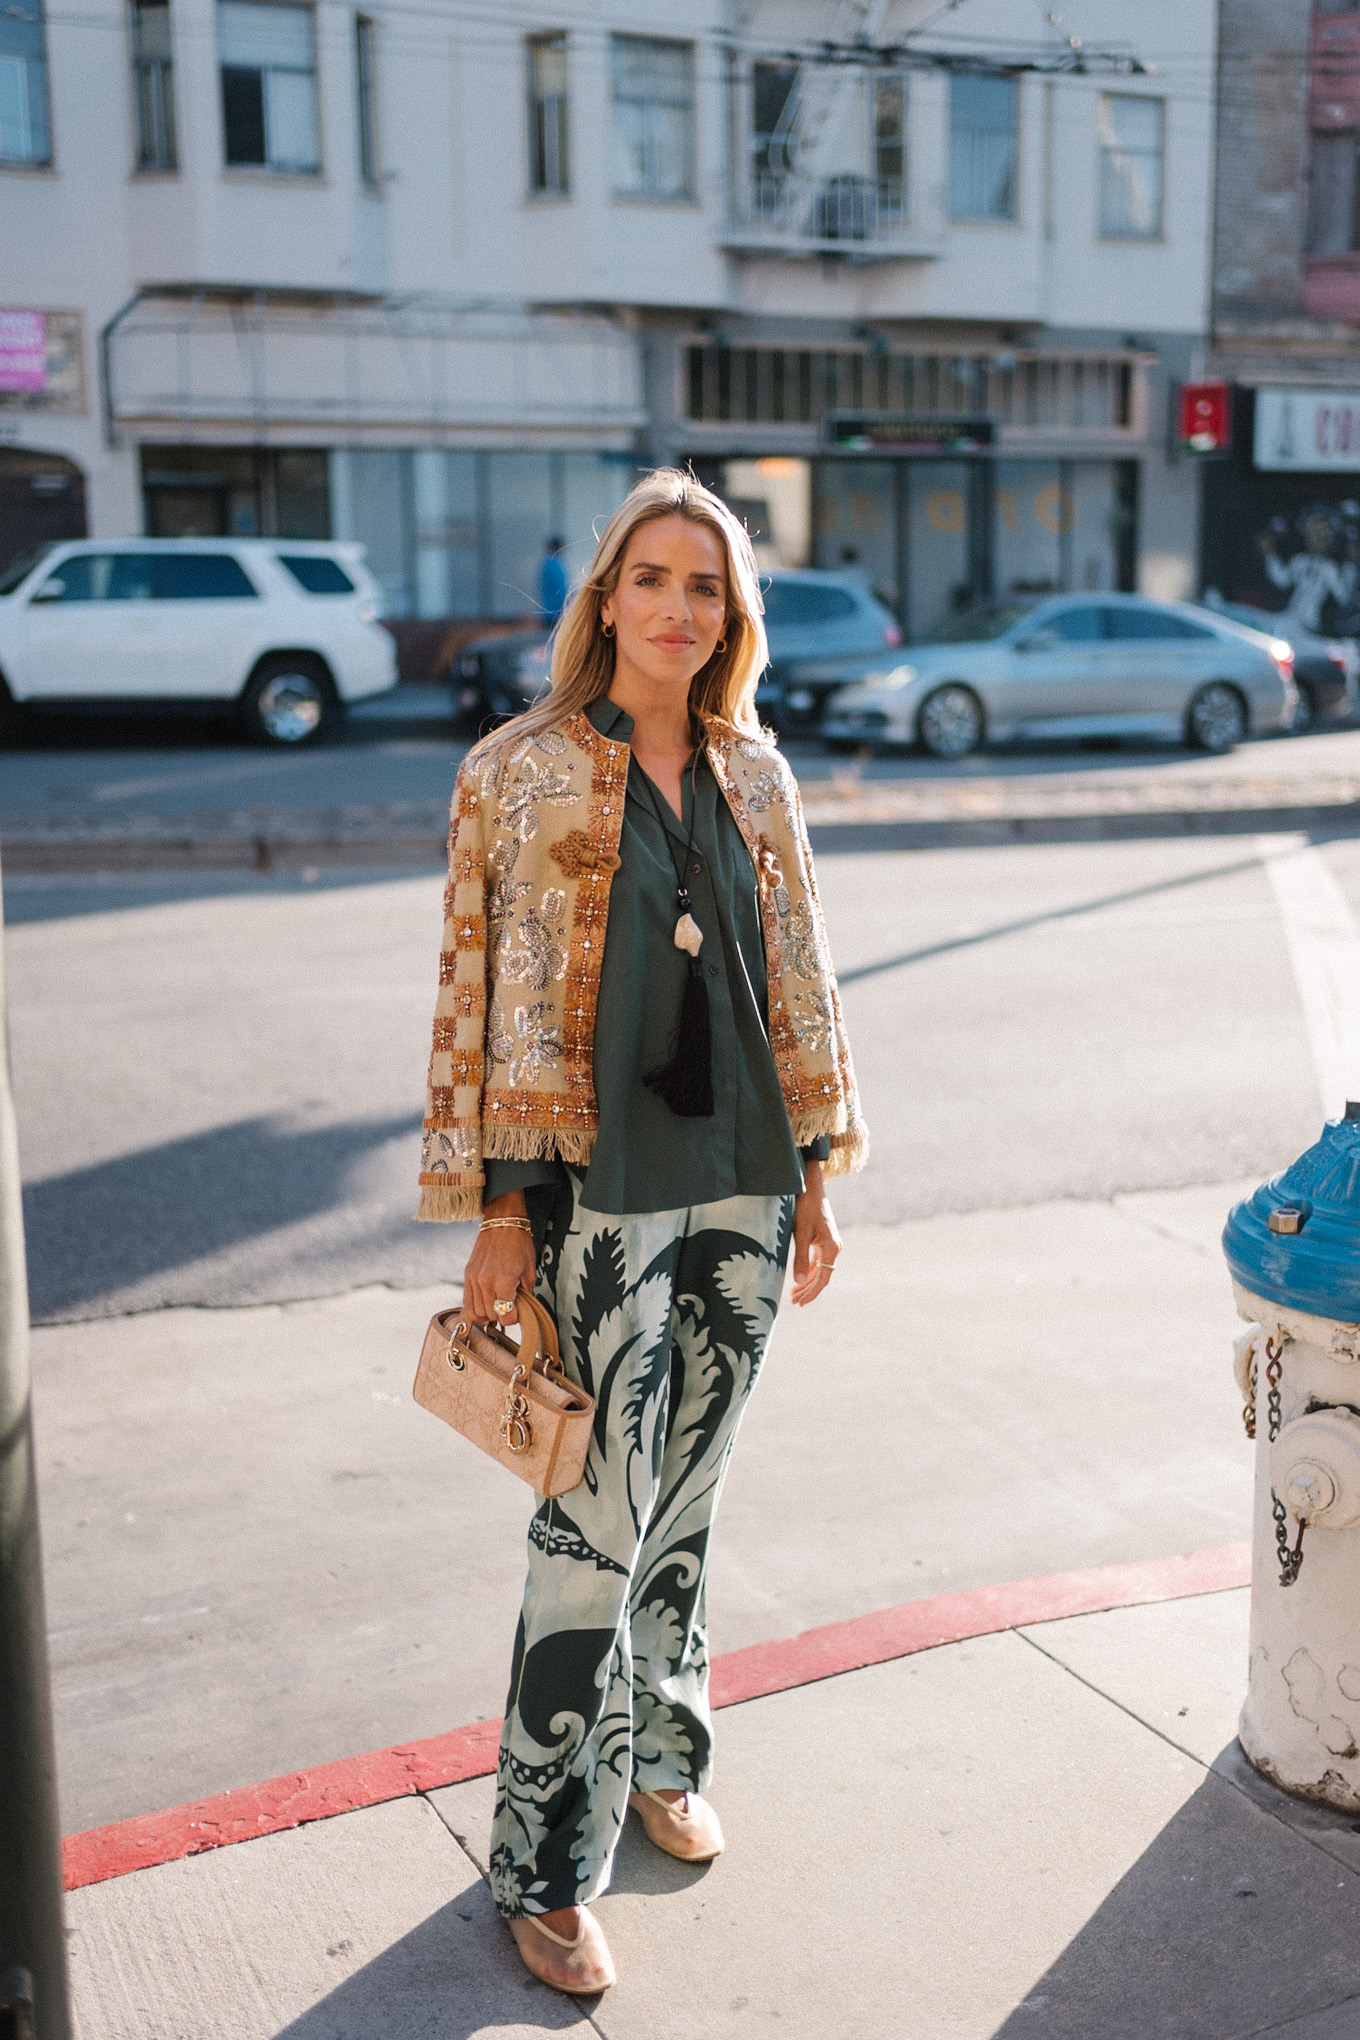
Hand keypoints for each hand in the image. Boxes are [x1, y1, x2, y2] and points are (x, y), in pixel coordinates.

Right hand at [462, 1192, 536, 1324]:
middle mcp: (486, 1282)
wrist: (502, 1223)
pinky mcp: (467, 1275)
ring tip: (498, 1306)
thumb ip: (525, 1295)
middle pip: (491, 1316)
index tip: (518, 1314)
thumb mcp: (530, 1271)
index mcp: (504, 1282)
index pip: (506, 1316)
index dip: (514, 1319)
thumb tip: (521, 1311)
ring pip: (477, 1312)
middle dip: (502, 1316)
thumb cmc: (519, 1245)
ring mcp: (474, 1279)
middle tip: (510, 1308)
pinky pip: (467, 1301)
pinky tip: (486, 1303)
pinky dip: (476, 1307)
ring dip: (488, 1314)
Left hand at [790, 1161, 840, 1306]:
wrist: (811, 1187)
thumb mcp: (800, 1232)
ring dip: (808, 1281)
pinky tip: (801, 1278)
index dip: (811, 1292)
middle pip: (822, 1276)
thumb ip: (800, 1257)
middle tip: (794, 1302)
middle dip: (808, 1290)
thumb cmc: (805, 1207)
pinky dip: (809, 1270)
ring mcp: (830, 1243)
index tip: (800, 1303)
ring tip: (794, 1294)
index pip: (822, 1278)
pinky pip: (818, 1260)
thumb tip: (798, 1282)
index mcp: (831, 1247)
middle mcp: (834, 1247)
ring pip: (820, 1269)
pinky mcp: (824, 1239)